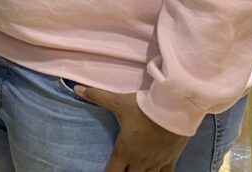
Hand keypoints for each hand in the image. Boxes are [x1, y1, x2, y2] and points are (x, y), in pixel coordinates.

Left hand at [75, 86, 189, 171]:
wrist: (174, 109)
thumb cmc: (144, 107)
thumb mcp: (118, 102)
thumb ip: (97, 97)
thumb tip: (77, 89)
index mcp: (124, 151)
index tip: (105, 171)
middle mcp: (139, 161)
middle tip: (120, 168)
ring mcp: (156, 163)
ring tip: (137, 170)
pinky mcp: (171, 159)